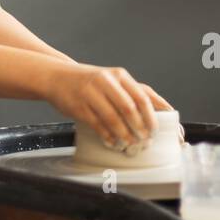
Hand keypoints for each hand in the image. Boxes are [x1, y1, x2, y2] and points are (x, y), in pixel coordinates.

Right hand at [44, 62, 174, 149]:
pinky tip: (112, 142)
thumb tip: (162, 109)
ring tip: (129, 144)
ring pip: (113, 118)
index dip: (150, 116)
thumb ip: (134, 92)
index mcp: (119, 75)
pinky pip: (97, 125)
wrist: (57, 77)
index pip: (141, 96)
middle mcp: (105, 81)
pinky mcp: (79, 106)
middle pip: (128, 108)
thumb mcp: (113, 80)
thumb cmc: (90, 81)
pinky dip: (107, 136)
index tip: (155, 131)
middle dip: (139, 128)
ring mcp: (90, 93)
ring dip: (123, 135)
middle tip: (144, 140)